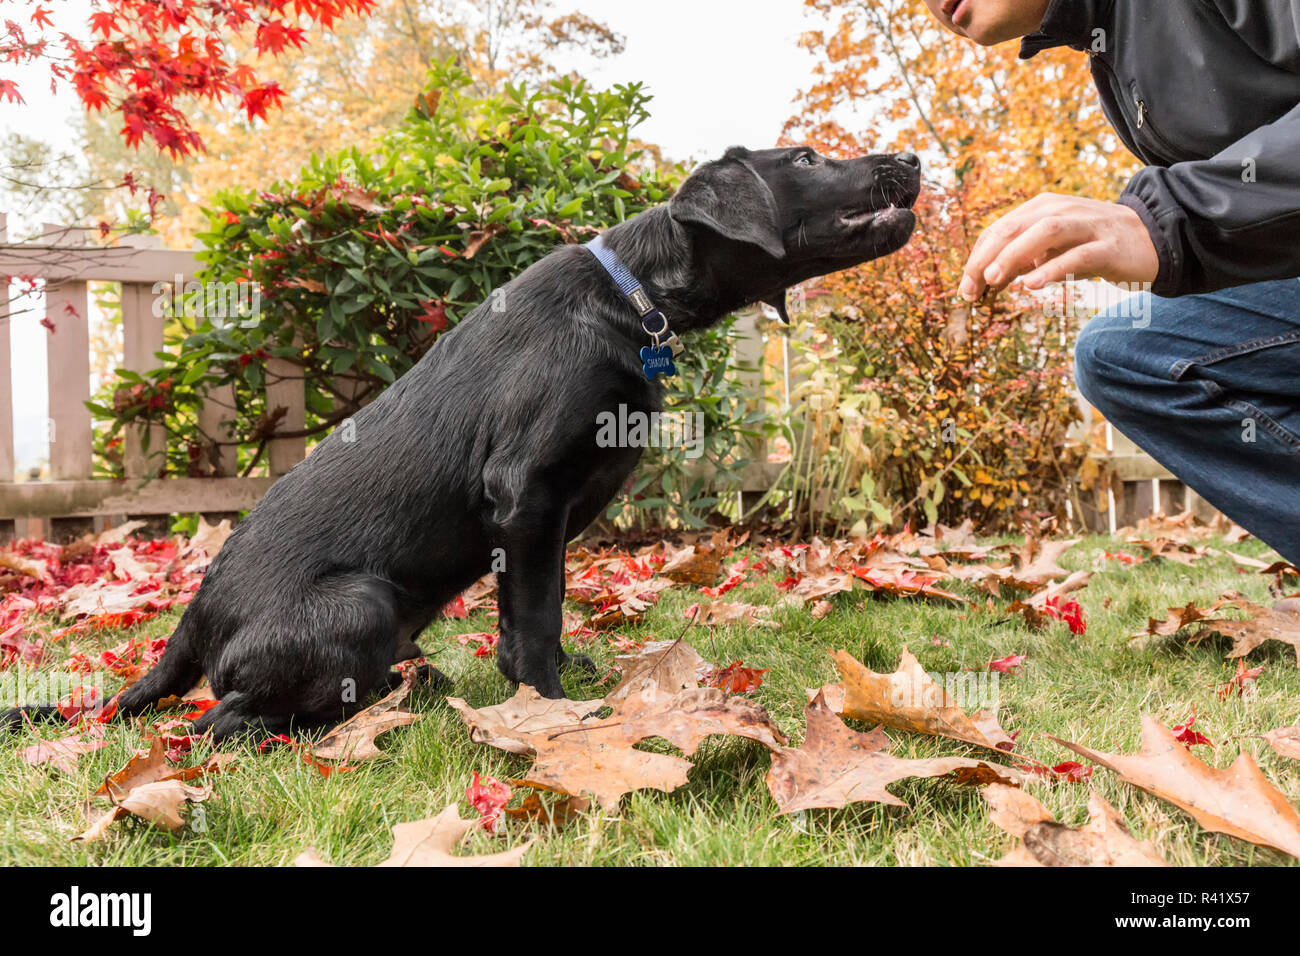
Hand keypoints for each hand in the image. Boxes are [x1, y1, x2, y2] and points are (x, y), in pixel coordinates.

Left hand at [959, 193, 1159, 300]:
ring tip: (994, 279)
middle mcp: (1062, 210)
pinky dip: (1052, 268)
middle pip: (1015, 227)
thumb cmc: (1092, 246)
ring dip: (1015, 255)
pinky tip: (1032, 285)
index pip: (999, 229)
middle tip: (971, 288)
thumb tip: (985, 280)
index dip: (977, 258)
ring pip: (1045, 232)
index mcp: (1042, 208)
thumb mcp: (1052, 250)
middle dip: (987, 258)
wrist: (1151, 238)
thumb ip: (1021, 260)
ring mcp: (1087, 225)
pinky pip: (1078, 255)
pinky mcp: (1109, 245)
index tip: (965, 289)